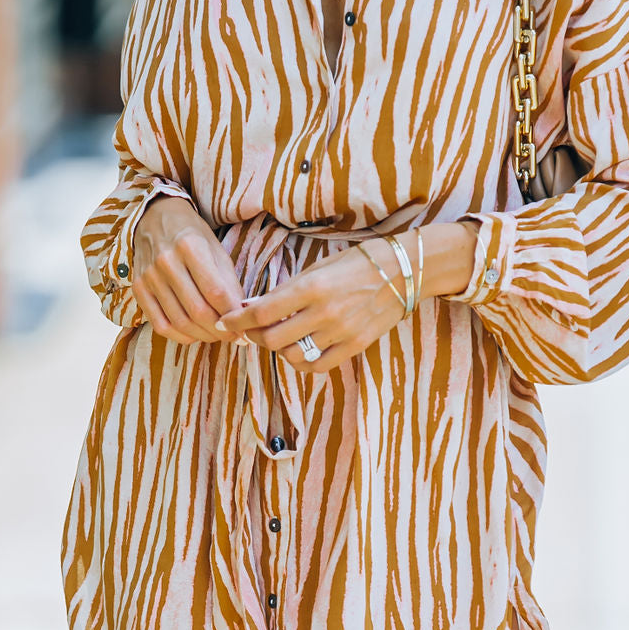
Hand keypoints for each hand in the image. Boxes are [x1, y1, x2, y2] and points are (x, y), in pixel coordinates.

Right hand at [130, 196, 246, 343]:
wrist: (154, 218)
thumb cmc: (192, 234)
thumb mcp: (216, 249)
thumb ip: (228, 281)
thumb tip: (240, 314)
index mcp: (190, 246)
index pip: (216, 292)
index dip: (232, 314)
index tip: (243, 325)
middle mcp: (166, 262)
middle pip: (198, 311)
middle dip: (220, 330)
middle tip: (232, 335)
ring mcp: (149, 277)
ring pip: (180, 322)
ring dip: (203, 336)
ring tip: (216, 335)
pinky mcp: (138, 289)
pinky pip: (160, 324)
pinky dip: (180, 336)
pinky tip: (194, 334)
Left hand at [214, 237, 411, 372]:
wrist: (403, 271)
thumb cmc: (357, 263)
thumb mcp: (317, 268)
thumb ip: (286, 291)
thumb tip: (252, 307)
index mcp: (311, 288)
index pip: (261, 312)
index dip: (237, 320)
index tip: (225, 321)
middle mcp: (324, 313)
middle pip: (272, 339)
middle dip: (254, 336)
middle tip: (251, 330)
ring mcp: (341, 333)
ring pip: (292, 355)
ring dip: (277, 348)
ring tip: (279, 336)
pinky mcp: (355, 346)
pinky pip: (317, 366)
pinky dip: (300, 362)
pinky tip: (298, 350)